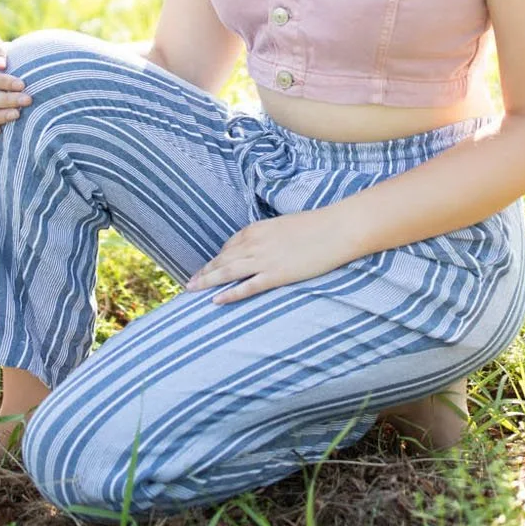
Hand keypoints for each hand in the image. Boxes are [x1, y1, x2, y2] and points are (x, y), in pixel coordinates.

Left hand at [184, 208, 360, 303]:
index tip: (206, 268)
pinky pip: (247, 287)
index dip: (215, 260)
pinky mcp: (276, 275)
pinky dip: (230, 294)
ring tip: (192, 291)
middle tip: (188, 284)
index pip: (228, 247)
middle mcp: (254, 243)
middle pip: (221, 260)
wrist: (336, 229)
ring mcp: (264, 260)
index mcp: (255, 230)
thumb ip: (268, 236)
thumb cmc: (315, 225)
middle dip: (204, 272)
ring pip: (227, 273)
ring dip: (207, 282)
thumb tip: (261, 246)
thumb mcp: (283, 225)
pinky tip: (216, 300)